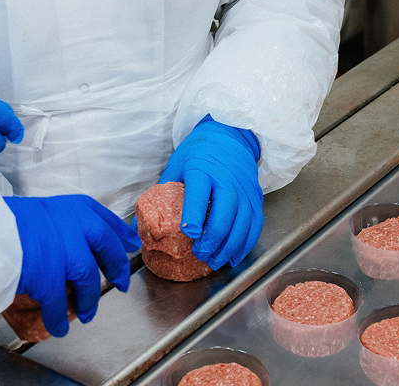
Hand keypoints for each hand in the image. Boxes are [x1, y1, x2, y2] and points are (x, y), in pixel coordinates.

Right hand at [3, 195, 138, 336]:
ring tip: (87, 313)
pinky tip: (59, 328)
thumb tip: (79, 239)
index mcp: (75, 208)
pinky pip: (57, 304)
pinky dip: (58, 318)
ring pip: (88, 281)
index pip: (108, 223)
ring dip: (89, 300)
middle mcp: (76, 227)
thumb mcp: (42, 211)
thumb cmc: (6, 221)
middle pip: (108, 251)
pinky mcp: (49, 278)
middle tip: (120, 284)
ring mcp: (64, 253)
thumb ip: (64, 222)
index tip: (131, 245)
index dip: (122, 236)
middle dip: (117, 269)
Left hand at [159, 115, 262, 269]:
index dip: (194, 216)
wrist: (230, 137)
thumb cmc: (198, 154)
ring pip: (242, 224)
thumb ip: (163, 193)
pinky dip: (245, 244)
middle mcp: (226, 180)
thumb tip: (143, 224)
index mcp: (202, 171)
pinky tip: (233, 255)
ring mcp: (244, 190)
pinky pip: (255, 225)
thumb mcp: (176, 166)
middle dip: (212, 240)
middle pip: (224, 214)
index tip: (188, 233)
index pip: (199, 194)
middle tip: (199, 254)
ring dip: (229, 247)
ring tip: (215, 261)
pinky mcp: (255, 197)